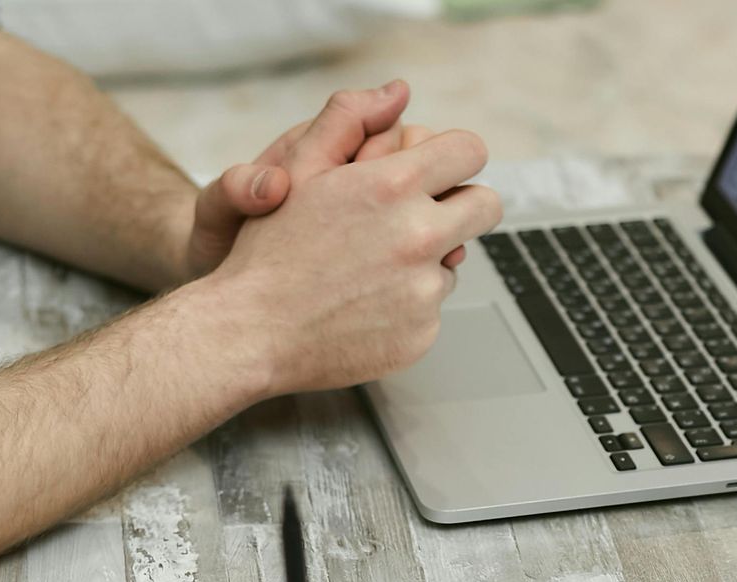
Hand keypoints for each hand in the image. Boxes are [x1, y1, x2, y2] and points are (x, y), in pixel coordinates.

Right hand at [212, 100, 501, 394]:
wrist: (251, 333)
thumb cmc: (269, 251)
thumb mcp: (297, 168)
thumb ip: (348, 120)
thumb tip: (397, 92)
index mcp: (393, 186)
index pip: (470, 152)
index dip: (455, 157)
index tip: (438, 169)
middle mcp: (419, 237)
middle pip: (485, 206)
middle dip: (461, 204)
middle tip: (424, 214)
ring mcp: (424, 291)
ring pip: (455, 261)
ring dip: (426, 259)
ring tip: (369, 268)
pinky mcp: (422, 333)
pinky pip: (433, 308)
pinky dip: (407, 305)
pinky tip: (364, 304)